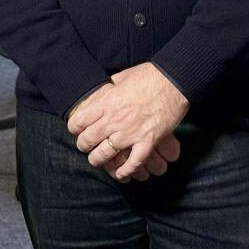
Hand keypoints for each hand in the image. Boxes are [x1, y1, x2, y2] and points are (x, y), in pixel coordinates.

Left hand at [68, 64, 189, 181]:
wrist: (174, 80)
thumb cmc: (149, 75)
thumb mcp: (121, 77)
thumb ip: (108, 89)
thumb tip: (101, 94)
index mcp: (106, 103)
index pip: (78, 123)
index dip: (75, 128)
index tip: (78, 130)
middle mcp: (114, 120)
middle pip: (88, 141)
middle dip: (84, 146)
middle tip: (87, 146)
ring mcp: (130, 132)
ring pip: (104, 155)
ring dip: (99, 160)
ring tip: (99, 160)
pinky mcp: (148, 141)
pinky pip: (132, 163)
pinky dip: (124, 171)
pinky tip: (120, 173)